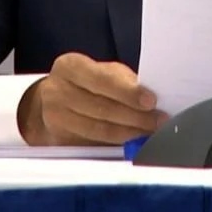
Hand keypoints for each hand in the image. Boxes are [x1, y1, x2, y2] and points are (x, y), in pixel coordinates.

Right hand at [17, 52, 165, 145]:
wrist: (52, 100)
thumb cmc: (84, 83)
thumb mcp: (100, 71)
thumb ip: (122, 81)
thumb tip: (150, 96)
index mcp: (69, 67)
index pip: (101, 80)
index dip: (127, 92)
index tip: (151, 101)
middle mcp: (57, 92)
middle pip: (101, 107)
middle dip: (135, 116)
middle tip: (158, 120)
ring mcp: (55, 118)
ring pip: (98, 130)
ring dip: (129, 133)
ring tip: (150, 132)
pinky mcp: (60, 140)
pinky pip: (93, 144)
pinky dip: (116, 144)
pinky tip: (133, 142)